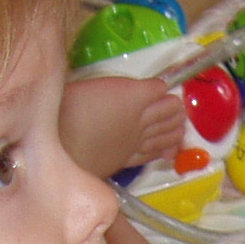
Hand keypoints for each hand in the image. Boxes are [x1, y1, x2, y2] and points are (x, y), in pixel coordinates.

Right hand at [58, 74, 185, 175]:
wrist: (64, 143)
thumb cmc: (69, 109)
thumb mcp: (91, 85)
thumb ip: (111, 87)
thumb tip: (121, 90)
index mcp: (133, 96)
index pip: (158, 90)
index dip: (162, 89)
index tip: (161, 89)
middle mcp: (140, 118)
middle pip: (167, 112)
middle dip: (175, 110)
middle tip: (178, 109)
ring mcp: (136, 140)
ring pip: (165, 134)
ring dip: (176, 130)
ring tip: (180, 129)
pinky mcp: (128, 158)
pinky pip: (152, 154)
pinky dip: (163, 151)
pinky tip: (168, 151)